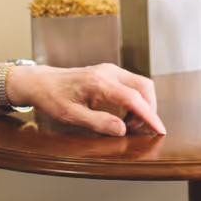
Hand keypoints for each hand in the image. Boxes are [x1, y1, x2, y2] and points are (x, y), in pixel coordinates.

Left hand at [7, 62, 165, 137]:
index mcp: (99, 83)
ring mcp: (110, 70)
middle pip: (144, 87)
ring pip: (140, 84)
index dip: (149, 115)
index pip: (133, 99)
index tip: (159, 129)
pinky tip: (124, 113)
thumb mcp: (71, 116)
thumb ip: (98, 122)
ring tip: (129, 123)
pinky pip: (132, 84)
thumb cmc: (52, 98)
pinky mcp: (109, 72)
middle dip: (149, 109)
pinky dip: (135, 99)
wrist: (41, 82)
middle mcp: (108, 72)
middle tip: (138, 129)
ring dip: (142, 104)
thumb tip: (122, 130)